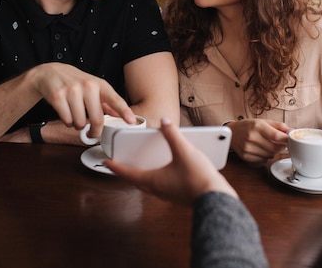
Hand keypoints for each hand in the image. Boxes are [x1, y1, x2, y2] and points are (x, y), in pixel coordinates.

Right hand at [30, 63, 135, 137]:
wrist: (50, 73)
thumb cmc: (75, 83)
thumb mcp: (94, 87)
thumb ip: (107, 102)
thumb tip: (121, 115)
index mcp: (100, 85)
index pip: (115, 99)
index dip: (124, 111)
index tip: (131, 121)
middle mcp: (87, 86)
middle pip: (97, 119)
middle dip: (94, 131)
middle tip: (92, 132)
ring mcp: (72, 91)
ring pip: (80, 123)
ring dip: (78, 125)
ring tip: (76, 115)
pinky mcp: (58, 97)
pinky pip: (67, 121)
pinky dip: (67, 122)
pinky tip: (66, 113)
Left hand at [105, 118, 237, 205]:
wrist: (216, 199)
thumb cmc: (198, 178)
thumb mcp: (184, 151)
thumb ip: (173, 134)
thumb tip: (164, 121)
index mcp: (153, 180)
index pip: (128, 173)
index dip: (116, 167)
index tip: (106, 163)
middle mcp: (158, 190)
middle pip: (136, 180)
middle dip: (127, 172)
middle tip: (120, 164)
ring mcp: (168, 195)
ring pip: (148, 185)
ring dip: (142, 176)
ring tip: (141, 166)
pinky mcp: (178, 196)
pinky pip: (161, 187)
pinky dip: (156, 178)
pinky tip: (165, 172)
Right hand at [227, 119, 289, 162]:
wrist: (232, 132)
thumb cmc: (249, 126)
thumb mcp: (263, 121)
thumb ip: (279, 126)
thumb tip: (292, 131)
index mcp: (257, 126)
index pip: (277, 136)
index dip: (286, 140)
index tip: (290, 140)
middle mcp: (251, 137)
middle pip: (275, 148)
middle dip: (281, 147)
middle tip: (280, 144)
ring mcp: (248, 148)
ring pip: (270, 155)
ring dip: (273, 152)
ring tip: (268, 145)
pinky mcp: (245, 156)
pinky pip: (263, 160)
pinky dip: (266, 156)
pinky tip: (261, 150)